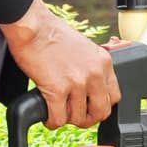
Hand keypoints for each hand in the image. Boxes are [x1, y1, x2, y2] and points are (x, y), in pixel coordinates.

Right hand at [0, 0, 120, 129]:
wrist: (32, 24)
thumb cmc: (51, 32)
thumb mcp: (85, 47)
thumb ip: (92, 66)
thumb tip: (90, 85)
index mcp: (104, 63)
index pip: (114, 97)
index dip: (101, 106)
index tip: (91, 107)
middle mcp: (95, 74)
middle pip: (101, 112)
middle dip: (88, 119)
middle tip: (76, 116)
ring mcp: (77, 82)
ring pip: (78, 118)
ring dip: (67, 119)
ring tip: (58, 113)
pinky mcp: (57, 89)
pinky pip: (59, 118)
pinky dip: (52, 122)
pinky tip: (47, 117)